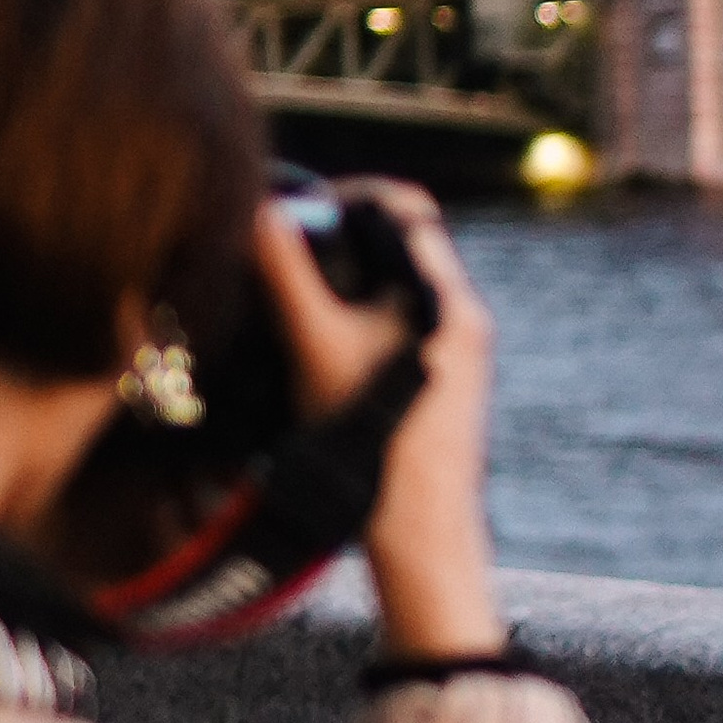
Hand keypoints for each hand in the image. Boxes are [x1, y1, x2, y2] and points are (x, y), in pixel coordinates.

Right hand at [253, 183, 504, 660]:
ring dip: (350, 282)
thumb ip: (286, 274)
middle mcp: (464, 316)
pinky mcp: (449, 385)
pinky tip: (320, 345)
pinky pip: (406, 327)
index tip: (301, 211)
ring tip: (294, 297)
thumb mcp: (315, 345)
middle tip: (286, 251)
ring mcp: (461, 352)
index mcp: (446, 294)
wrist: (421, 529)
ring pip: (400, 288)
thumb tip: (258, 210)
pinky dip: (364, 320)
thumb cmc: (373, 437)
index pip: (406, 204)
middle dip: (342, 239)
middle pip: (401, 244)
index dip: (351, 194)